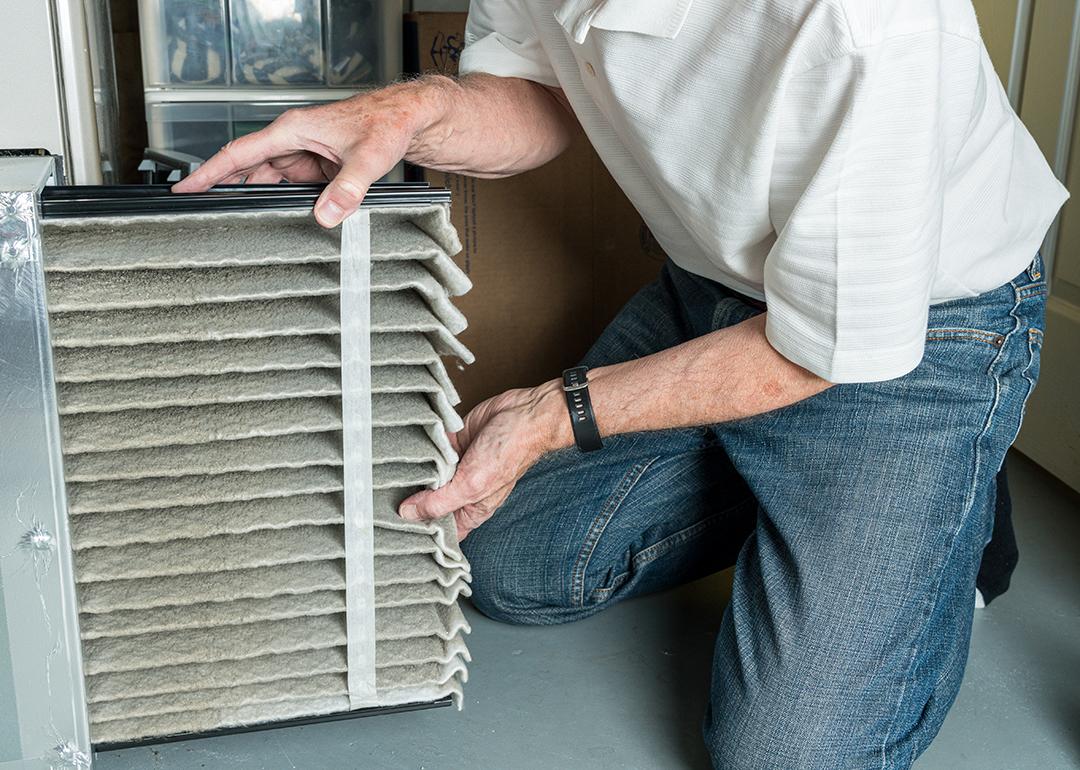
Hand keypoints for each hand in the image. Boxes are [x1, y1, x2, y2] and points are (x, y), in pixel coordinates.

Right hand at [172, 85, 432, 226]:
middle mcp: (293, 141)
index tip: (186, 187)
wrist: (409, 119)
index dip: (209, 172)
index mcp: (293, 130)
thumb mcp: (368, 158)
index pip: (240, 153)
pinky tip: (279, 221)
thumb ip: (347, 189)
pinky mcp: (317, 167)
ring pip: (269, 181)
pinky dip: (283, 202)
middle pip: (248, 170)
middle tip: (204, 218)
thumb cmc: (387, 123)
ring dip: (257, 201)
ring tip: (237, 226)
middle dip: (227, 192)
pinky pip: (291, 187)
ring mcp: (304, 155)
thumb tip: (326, 216)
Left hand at [398, 381, 571, 540]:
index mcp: (469, 510)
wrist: (522, 413)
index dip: (420, 532)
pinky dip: (417, 450)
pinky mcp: (448, 443)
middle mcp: (460, 490)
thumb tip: (408, 513)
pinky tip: (405, 451)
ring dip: (409, 474)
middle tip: (385, 500)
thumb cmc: (510, 453)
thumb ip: (439, 502)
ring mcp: (453, 467)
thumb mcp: (472, 485)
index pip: (440, 530)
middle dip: (408, 501)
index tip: (395, 530)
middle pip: (426, 503)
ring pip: (422, 476)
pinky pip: (426, 450)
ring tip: (388, 475)